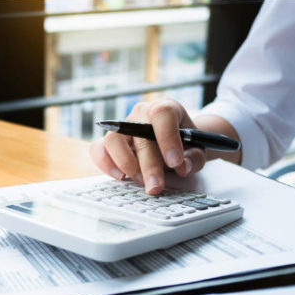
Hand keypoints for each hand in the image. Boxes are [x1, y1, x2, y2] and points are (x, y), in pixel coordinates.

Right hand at [89, 98, 205, 194]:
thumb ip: (193, 158)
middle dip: (149, 165)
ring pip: (114, 140)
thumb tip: (182, 167)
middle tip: (156, 186)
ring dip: (126, 164)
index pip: (162, 114)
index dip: (167, 138)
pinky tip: (120, 177)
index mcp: (166, 108)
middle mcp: (141, 114)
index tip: (175, 162)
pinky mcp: (110, 143)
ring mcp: (122, 127)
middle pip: (139, 135)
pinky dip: (105, 164)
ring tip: (140, 181)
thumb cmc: (184, 145)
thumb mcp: (197, 150)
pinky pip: (98, 149)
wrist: (172, 143)